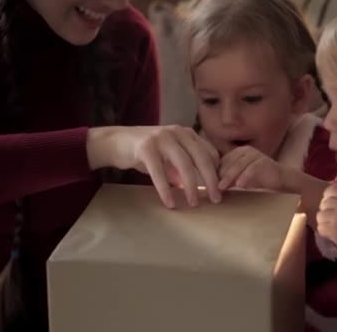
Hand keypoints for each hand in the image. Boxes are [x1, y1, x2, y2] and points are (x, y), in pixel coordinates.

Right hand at [86, 125, 220, 208]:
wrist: (116, 142)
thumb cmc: (147, 152)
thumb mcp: (170, 156)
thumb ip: (186, 166)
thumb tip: (206, 186)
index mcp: (187, 133)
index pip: (210, 153)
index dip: (217, 172)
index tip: (221, 189)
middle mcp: (177, 132)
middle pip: (202, 158)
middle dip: (211, 181)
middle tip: (216, 200)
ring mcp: (162, 138)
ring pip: (184, 164)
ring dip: (191, 187)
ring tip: (194, 203)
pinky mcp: (145, 147)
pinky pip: (159, 172)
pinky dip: (166, 190)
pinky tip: (170, 203)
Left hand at [217, 146, 287, 190]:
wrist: (281, 179)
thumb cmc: (259, 179)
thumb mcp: (240, 177)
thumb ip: (228, 177)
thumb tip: (211, 185)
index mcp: (238, 152)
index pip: (222, 161)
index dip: (214, 173)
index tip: (207, 184)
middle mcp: (246, 151)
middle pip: (228, 163)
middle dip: (219, 176)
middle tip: (211, 187)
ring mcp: (255, 155)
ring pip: (238, 166)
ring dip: (229, 177)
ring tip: (221, 187)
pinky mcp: (264, 162)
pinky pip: (252, 169)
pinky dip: (245, 177)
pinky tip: (240, 185)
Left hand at [316, 183, 336, 269]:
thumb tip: (333, 190)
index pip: (332, 189)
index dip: (328, 195)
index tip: (331, 201)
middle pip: (324, 202)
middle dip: (326, 209)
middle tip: (332, 216)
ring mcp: (336, 218)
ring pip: (320, 215)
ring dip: (324, 220)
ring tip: (332, 224)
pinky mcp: (332, 231)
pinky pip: (320, 227)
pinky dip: (324, 230)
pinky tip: (332, 232)